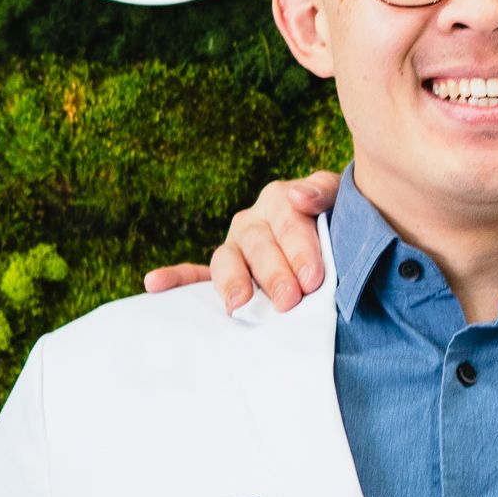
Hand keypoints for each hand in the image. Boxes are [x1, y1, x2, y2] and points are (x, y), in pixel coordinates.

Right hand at [144, 169, 341, 308]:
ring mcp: (235, 249)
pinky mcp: (223, 274)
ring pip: (226, 260)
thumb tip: (298, 196)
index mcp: (280, 201)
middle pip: (257, 244)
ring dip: (232, 281)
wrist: (341, 245)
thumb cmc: (343, 224)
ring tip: (239, 303)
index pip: (287, 220)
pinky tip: (154, 283)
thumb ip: (325, 192)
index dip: (299, 249)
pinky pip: (193, 275)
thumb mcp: (343, 202)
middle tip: (289, 300)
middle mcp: (253, 223)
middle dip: (273, 273)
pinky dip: (174, 279)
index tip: (313, 278)